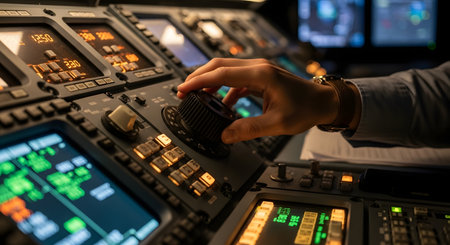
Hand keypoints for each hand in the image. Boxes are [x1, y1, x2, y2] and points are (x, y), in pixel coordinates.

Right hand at [177, 58, 338, 143]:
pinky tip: (222, 104)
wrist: (324, 102)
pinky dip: (224, 89)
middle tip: (184, 91)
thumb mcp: (277, 124)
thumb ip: (248, 130)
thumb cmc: (306, 109)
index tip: (184, 89)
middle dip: (199, 78)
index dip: (199, 82)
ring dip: (210, 82)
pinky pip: (236, 79)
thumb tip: (225, 136)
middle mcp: (258, 68)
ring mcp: (259, 70)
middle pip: (219, 66)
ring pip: (226, 71)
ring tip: (198, 97)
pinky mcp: (261, 77)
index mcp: (260, 75)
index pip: (221, 74)